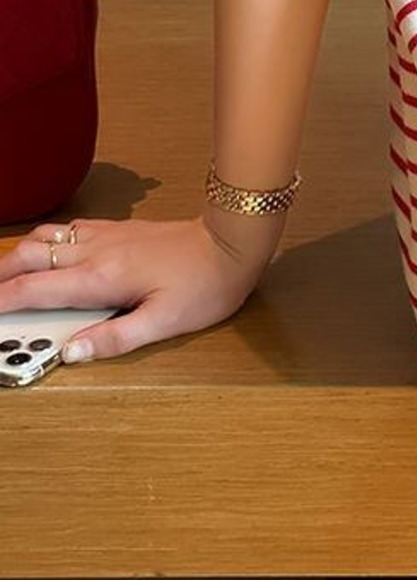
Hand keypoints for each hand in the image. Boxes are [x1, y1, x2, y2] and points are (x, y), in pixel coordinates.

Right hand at [0, 215, 274, 362]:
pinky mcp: (119, 228)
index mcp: (101, 278)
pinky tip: (49, 252)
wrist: (231, 243)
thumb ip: (114, 339)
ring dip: (21, 254)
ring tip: (7, 275)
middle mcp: (96, 251)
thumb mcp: (163, 323)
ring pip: (48, 237)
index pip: (35, 288)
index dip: (1, 300)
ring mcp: (107, 235)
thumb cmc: (203, 286)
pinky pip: (70, 229)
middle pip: (31, 255)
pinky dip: (47, 241)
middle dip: (1, 274)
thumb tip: (69, 352)